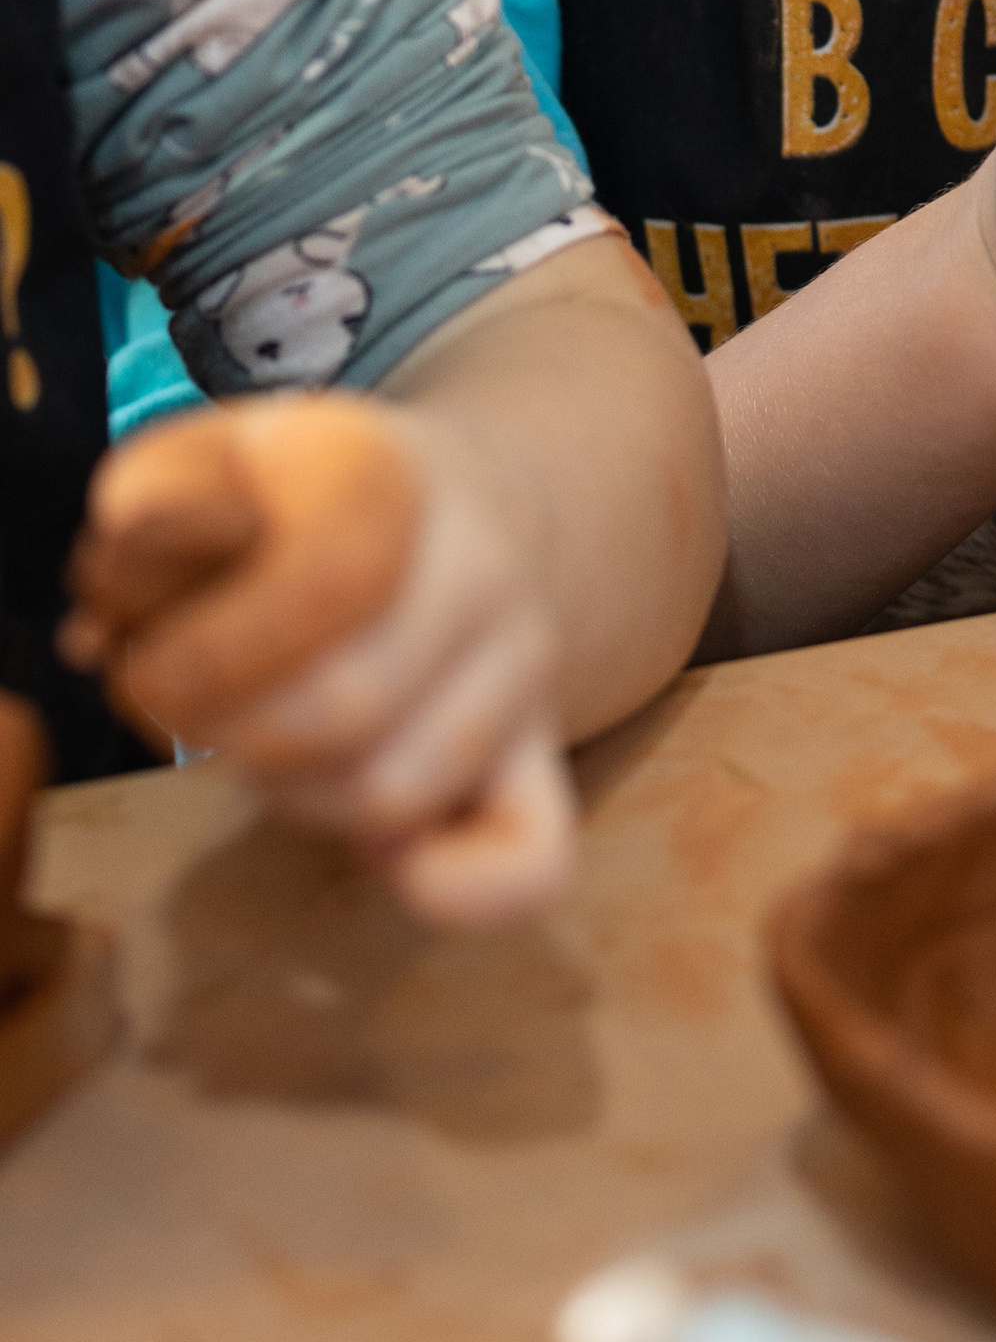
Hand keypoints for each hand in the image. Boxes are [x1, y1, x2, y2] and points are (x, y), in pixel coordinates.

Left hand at [62, 394, 573, 930]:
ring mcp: (524, 668)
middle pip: (350, 707)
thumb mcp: (225, 456)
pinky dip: (444, 885)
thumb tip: (107, 621)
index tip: (143, 664)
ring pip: (400, 793)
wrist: (469, 507)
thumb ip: (156, 503)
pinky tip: (384, 854)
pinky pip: (528, 862)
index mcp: (399, 480)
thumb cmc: (308, 501)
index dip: (210, 653)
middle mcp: (484, 567)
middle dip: (229, 737)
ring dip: (296, 798)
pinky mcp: (542, 757)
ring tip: (265, 750)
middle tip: (189, 715)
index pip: (329, 580)